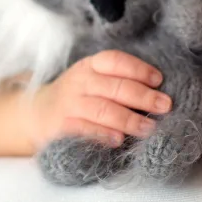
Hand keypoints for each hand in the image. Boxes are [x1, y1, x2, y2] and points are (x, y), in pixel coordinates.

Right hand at [30, 50, 171, 149]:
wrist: (36, 113)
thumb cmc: (79, 96)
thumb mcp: (95, 80)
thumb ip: (120, 82)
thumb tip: (158, 92)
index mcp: (91, 66)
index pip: (116, 61)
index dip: (139, 69)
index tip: (159, 80)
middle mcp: (80, 82)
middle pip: (116, 87)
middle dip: (144, 96)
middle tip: (165, 106)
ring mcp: (70, 105)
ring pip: (104, 110)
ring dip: (129, 119)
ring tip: (150, 127)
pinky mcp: (61, 127)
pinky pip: (85, 130)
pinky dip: (103, 135)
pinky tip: (119, 140)